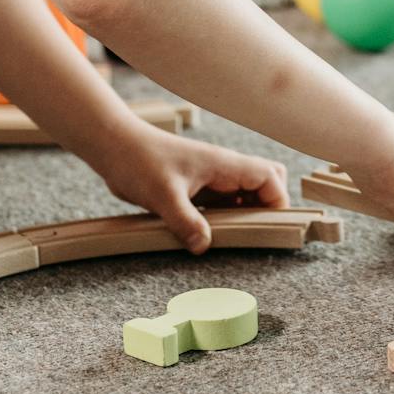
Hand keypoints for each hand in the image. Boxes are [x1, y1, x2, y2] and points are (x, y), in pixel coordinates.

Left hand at [100, 127, 290, 253]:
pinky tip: (212, 232)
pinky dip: (227, 215)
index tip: (269, 228)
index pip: (270, 177)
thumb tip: (204, 246)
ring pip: (246, 192)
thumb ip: (185, 221)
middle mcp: (223, 169)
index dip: (277, 202)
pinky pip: (224, 200)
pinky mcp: (197, 186)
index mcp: (224, 164)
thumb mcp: (162, 195)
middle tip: (254, 233)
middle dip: (268, 207)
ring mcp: (211, 177)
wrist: (116, 146)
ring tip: (235, 237)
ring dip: (247, 213)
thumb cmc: (140, 162)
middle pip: (266, 182)